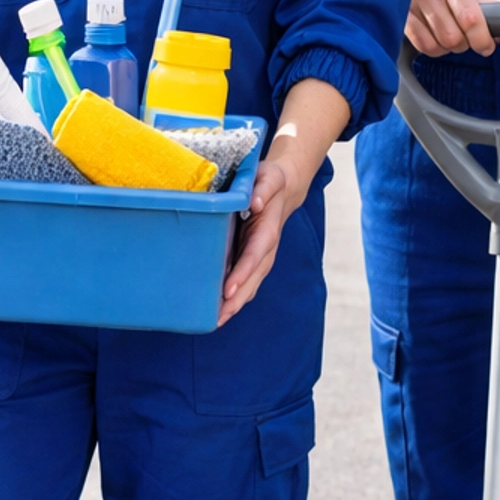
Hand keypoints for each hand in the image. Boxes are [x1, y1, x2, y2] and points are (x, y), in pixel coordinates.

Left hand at [217, 154, 301, 326]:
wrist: (284, 188)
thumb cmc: (272, 181)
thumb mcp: (269, 178)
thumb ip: (263, 189)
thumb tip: (255, 203)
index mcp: (267, 230)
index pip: (254, 256)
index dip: (242, 274)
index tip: (228, 290)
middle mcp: (266, 249)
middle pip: (253, 280)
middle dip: (236, 301)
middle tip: (217, 319)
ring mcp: (260, 257)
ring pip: (250, 285)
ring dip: (234, 305)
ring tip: (214, 321)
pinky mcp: (253, 259)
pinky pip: (245, 281)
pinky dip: (234, 297)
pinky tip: (216, 309)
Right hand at [406, 0, 499, 57]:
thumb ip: (493, 3)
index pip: (471, 19)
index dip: (482, 39)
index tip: (487, 46)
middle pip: (454, 37)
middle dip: (465, 44)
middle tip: (465, 37)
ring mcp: (409, 4)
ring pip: (439, 45)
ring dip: (449, 48)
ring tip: (449, 35)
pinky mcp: (400, 19)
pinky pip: (424, 47)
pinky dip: (434, 49)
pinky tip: (435, 38)